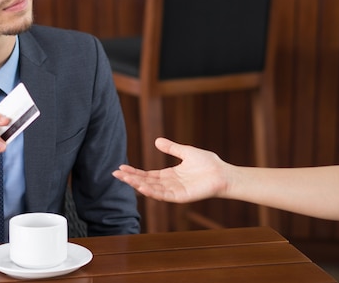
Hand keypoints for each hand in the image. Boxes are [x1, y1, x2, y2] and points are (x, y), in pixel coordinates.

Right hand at [112, 138, 228, 203]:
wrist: (223, 173)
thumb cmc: (208, 163)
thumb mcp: (185, 152)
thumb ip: (171, 148)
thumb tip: (156, 141)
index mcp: (169, 175)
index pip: (147, 174)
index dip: (134, 172)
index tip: (121, 168)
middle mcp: (169, 184)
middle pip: (146, 181)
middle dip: (130, 178)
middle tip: (116, 173)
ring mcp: (174, 191)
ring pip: (151, 189)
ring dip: (137, 184)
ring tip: (124, 179)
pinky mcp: (181, 197)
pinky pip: (163, 195)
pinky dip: (152, 192)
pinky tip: (142, 187)